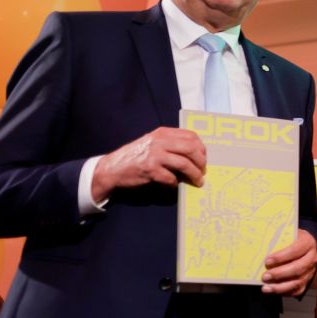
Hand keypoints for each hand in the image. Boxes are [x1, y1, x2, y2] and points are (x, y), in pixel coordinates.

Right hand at [92, 127, 207, 197]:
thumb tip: (195, 154)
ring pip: (184, 164)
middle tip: (203, 171)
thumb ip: (171, 144)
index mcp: (163, 133)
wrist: (112, 168)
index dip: (201, 148)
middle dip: (201, 162)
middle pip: (191, 149)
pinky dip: (176, 183)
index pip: (191, 136)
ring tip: (198, 181)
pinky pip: (171, 177)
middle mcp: (160, 141)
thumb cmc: (136, 156)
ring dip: (194, 174)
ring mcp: (154, 155)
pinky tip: (175, 184)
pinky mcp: (150, 170)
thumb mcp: (153, 143)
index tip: (204, 157)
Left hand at [262, 230, 316, 295]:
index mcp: (308, 243)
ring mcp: (311, 271)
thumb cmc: (291, 240)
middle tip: (264, 276)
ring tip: (265, 287)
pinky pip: (297, 290)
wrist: (304, 246)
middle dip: (279, 274)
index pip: (295, 250)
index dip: (281, 257)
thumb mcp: (286, 236)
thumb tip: (259, 248)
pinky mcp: (307, 281)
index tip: (267, 261)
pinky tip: (272, 290)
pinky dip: (284, 292)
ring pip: (297, 282)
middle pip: (297, 268)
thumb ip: (277, 241)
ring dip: (280, 287)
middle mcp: (312, 258)